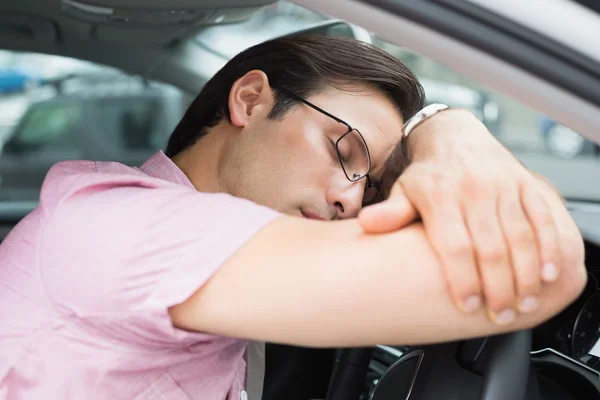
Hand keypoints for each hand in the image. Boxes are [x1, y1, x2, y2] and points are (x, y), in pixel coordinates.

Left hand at [359, 110, 560, 324]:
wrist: (455, 136)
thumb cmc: (428, 174)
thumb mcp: (403, 190)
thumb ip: (390, 212)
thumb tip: (366, 223)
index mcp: (440, 195)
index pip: (454, 245)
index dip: (463, 280)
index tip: (467, 306)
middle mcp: (474, 189)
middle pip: (491, 248)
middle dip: (497, 288)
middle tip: (498, 315)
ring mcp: (503, 186)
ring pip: (521, 237)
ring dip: (526, 276)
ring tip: (523, 305)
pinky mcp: (526, 183)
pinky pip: (543, 218)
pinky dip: (550, 248)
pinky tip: (549, 275)